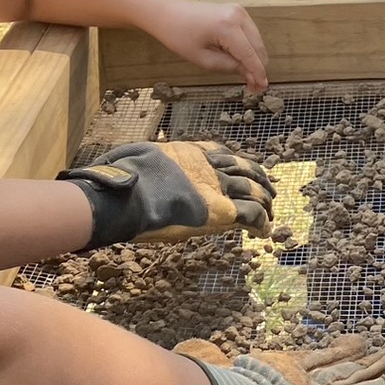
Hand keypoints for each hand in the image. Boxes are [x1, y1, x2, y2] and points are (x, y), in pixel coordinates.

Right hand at [57, 141, 275, 248]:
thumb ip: (137, 165)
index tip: (241, 167)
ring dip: (265, 200)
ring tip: (272, 211)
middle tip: (268, 187)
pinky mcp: (222, 210)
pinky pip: (251, 214)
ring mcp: (217, 187)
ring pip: (253, 190)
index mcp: (187, 153)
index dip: (234, 161)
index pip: (220, 153)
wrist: (128, 195)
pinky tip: (265, 231)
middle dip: (258, 178)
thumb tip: (112, 169)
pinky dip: (262, 222)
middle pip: (243, 169)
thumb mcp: (129, 160)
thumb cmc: (122, 180)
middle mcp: (207, 166)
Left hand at [147, 0, 269, 92]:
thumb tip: (250, 76)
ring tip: (248, 76)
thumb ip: (229, 67)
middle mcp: (238, 16)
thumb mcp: (203, 58)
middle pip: (258, 47)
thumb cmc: (179, 35)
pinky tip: (242, 60)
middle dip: (257, 67)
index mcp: (228, 27)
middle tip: (254, 87)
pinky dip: (249, 47)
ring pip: (256, 41)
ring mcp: (239, 11)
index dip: (257, 73)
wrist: (167, 13)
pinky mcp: (237, 11)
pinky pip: (250, 33)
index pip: (250, 55)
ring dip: (254, 58)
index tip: (262, 88)